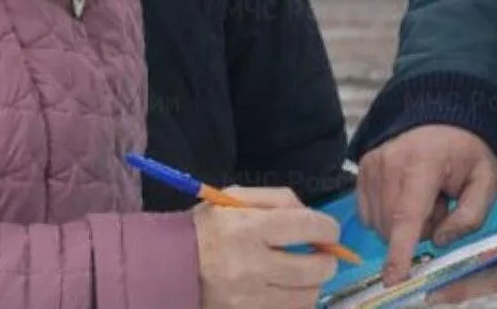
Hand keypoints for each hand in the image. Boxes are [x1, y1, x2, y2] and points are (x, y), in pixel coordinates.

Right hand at [194, 186, 340, 308]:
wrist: (168, 266)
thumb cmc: (207, 227)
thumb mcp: (236, 198)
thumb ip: (279, 199)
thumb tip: (312, 216)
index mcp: (249, 228)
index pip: (309, 227)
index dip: (328, 229)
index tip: (328, 231)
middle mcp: (252, 266)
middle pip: (316, 269)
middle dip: (327, 260)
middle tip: (320, 254)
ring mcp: (250, 299)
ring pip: (307, 296)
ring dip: (311, 283)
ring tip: (300, 273)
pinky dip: (294, 300)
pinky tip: (285, 289)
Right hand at [355, 125, 496, 285]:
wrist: (444, 118)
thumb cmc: (468, 153)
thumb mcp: (487, 182)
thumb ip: (471, 217)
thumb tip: (439, 240)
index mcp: (424, 163)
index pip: (408, 214)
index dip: (400, 250)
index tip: (394, 277)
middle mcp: (390, 162)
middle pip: (393, 226)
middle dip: (419, 230)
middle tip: (441, 205)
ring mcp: (372, 164)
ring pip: (379, 224)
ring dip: (402, 224)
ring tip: (425, 196)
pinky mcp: (362, 169)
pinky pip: (368, 214)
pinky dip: (388, 216)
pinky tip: (406, 195)